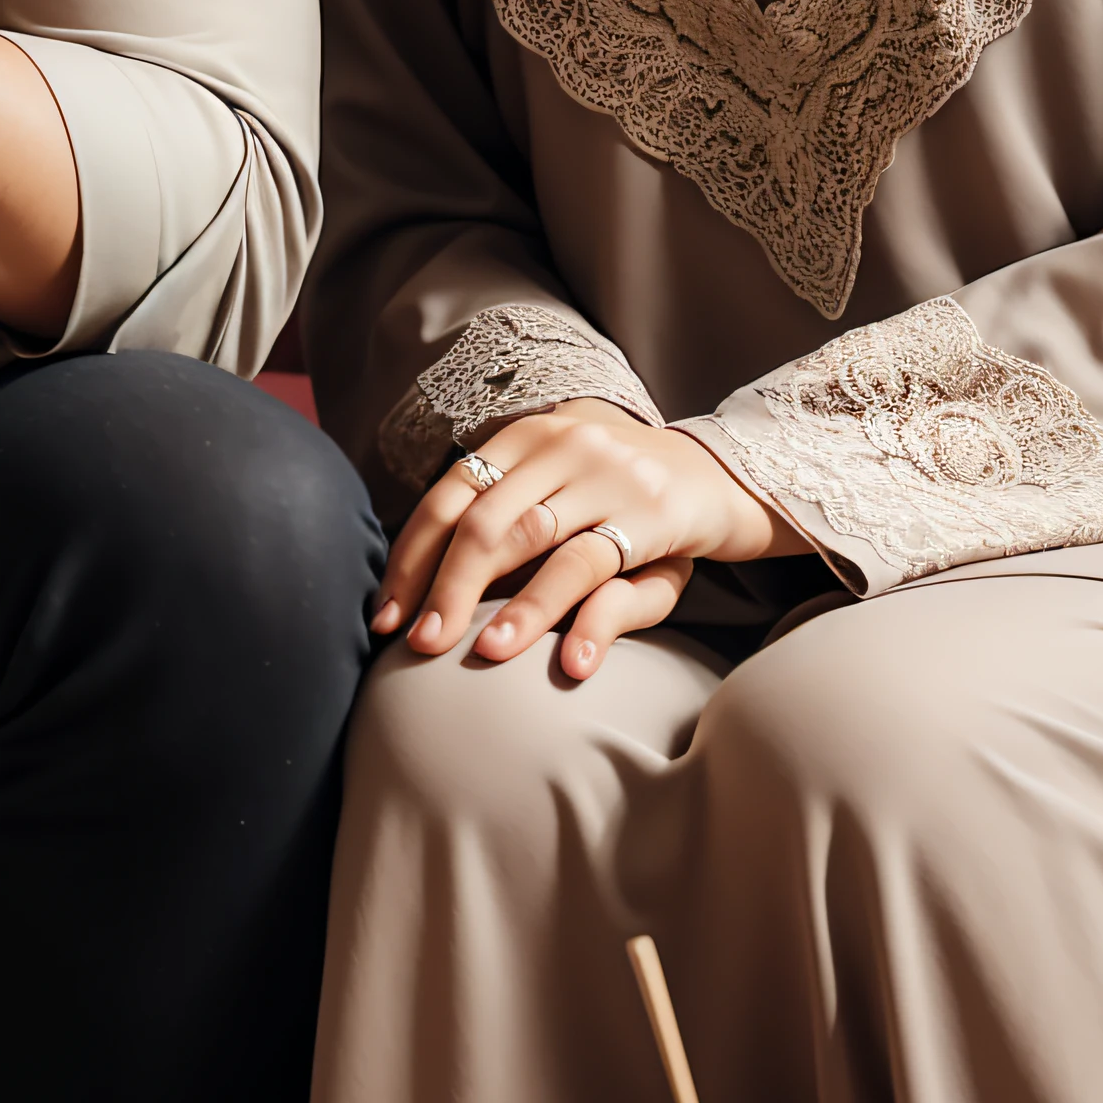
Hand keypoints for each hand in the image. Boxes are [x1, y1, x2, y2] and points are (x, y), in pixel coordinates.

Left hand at [372, 402, 791, 683]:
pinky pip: (612, 572)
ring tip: (485, 656)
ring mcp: (611, 478)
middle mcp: (562, 447)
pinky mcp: (656, 516)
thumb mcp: (556, 490)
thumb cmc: (613, 496)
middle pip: (487, 524)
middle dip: (446, 590)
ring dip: (515, 608)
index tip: (386, 616)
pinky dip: (589, 623)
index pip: (449, 496)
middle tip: (421, 647)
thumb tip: (420, 584)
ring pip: (544, 546)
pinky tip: (570, 664)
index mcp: (524, 438)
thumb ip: (502, 521)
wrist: (716, 473)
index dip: (412, 559)